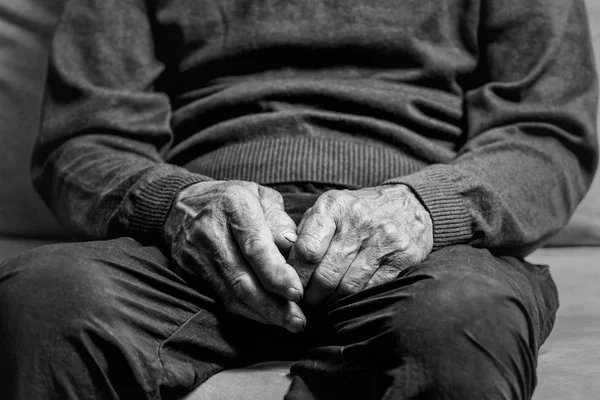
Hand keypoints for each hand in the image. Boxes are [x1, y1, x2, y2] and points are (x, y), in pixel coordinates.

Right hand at [164, 180, 305, 332]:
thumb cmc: (231, 199)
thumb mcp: (259, 196)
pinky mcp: (189, 270)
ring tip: (288, 323)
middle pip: (242, 277)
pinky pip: (220, 296)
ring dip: (261, 313)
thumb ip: (278, 220)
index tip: (297, 292)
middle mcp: (212, 231)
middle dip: (272, 304)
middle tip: (298, 321)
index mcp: (234, 205)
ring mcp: (196, 252)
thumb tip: (294, 247)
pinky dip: (245, 310)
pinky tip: (265, 316)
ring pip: (230, 293)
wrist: (179, 204)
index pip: (255, 246)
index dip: (276, 273)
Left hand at [288, 184, 432, 306]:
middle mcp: (359, 221)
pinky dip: (355, 300)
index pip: (306, 250)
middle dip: (311, 295)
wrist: (409, 204)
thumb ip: (303, 232)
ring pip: (348, 286)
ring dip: (331, 302)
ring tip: (322, 305)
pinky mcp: (403, 257)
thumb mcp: (328, 209)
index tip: (290, 287)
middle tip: (304, 303)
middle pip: (326, 274)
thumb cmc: (356, 211)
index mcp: (334, 207)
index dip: (295, 276)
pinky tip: (346, 300)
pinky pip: (372, 289)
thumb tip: (280, 257)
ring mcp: (383, 240)